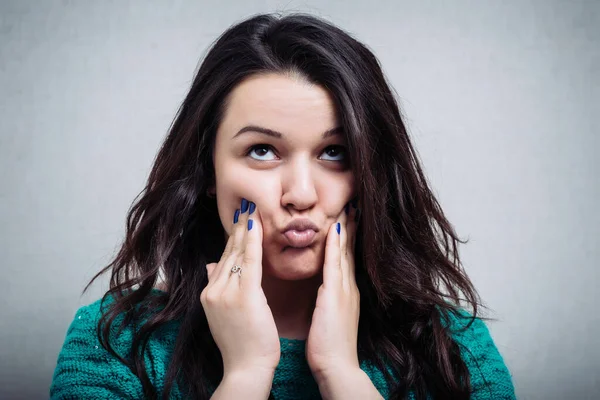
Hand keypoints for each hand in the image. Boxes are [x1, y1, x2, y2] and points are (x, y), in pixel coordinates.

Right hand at [200, 198, 280, 378]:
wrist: (245, 368)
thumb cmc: (241, 344)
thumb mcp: (222, 313)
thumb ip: (217, 288)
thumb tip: (211, 265)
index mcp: (209, 293)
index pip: (223, 258)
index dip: (232, 238)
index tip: (239, 220)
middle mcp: (213, 289)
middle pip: (229, 252)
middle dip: (238, 228)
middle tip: (246, 205)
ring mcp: (226, 292)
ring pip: (238, 253)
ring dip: (245, 228)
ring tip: (251, 208)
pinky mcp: (243, 296)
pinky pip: (250, 262)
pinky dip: (253, 242)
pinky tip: (257, 225)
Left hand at [306, 201, 360, 381]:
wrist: (337, 367)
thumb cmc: (329, 347)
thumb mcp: (329, 318)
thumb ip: (328, 302)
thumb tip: (324, 292)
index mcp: (345, 292)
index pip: (344, 258)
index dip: (346, 238)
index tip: (345, 219)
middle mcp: (348, 287)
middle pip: (348, 250)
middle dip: (350, 227)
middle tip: (351, 205)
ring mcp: (344, 291)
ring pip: (344, 252)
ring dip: (345, 229)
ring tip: (347, 208)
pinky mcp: (336, 297)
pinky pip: (334, 266)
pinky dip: (334, 246)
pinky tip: (334, 230)